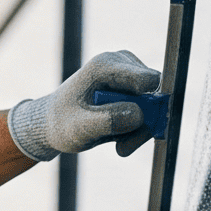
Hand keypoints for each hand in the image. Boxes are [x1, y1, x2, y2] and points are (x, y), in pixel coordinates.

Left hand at [7, 50, 160, 160]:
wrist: (55, 124)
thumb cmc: (62, 122)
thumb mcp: (79, 127)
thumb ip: (107, 121)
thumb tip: (139, 116)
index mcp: (105, 65)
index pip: (146, 79)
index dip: (150, 104)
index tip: (138, 125)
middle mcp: (122, 64)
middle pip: (155, 95)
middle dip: (143, 124)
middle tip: (124, 146)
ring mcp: (131, 75)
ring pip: (155, 106)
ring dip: (140, 131)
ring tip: (119, 145)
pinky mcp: (135, 90)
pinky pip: (150, 112)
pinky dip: (138, 130)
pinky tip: (120, 140)